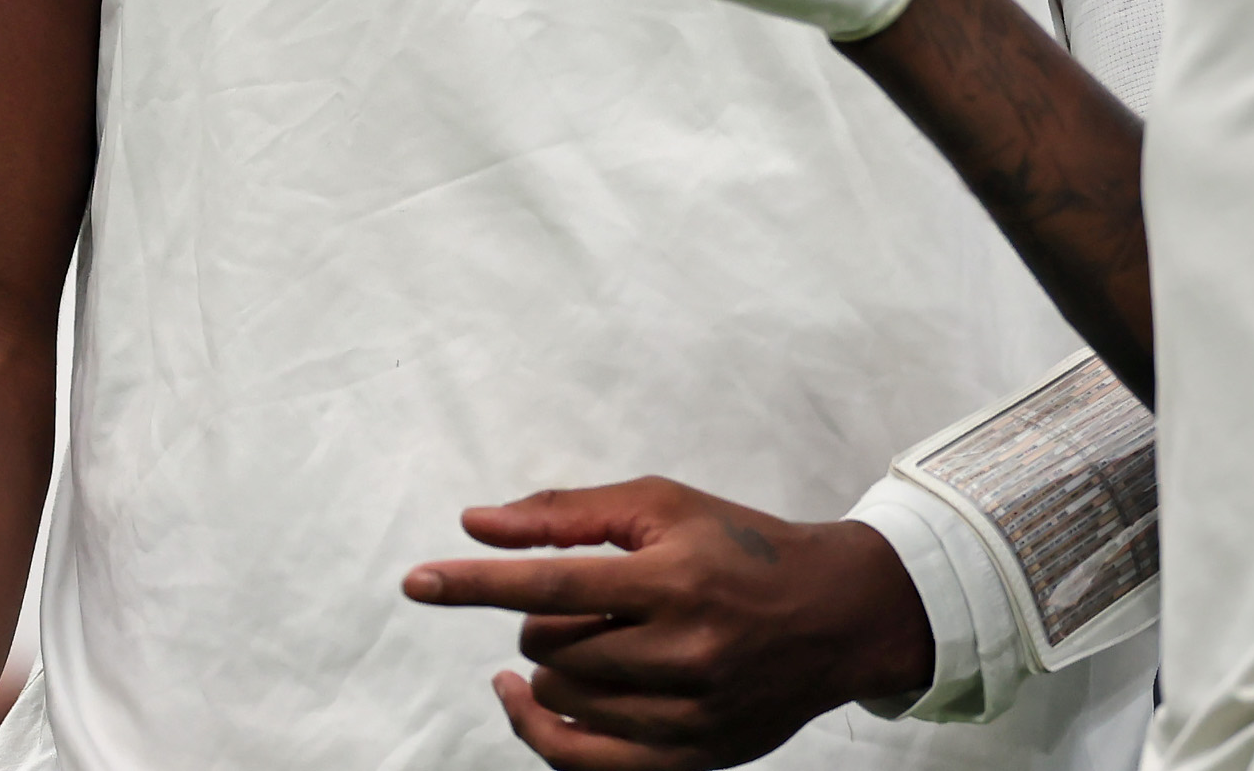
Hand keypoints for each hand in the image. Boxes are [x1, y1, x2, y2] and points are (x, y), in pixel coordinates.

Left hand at [403, 476, 934, 770]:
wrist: (835, 614)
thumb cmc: (742, 548)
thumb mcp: (665, 507)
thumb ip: (569, 514)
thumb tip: (476, 522)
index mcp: (675, 576)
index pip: (551, 581)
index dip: (477, 582)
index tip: (418, 580)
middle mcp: (683, 649)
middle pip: (551, 645)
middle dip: (544, 620)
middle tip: (588, 602)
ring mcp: (687, 713)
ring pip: (562, 699)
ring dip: (553, 668)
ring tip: (593, 640)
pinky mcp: (691, 759)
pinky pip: (583, 763)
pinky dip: (542, 732)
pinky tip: (529, 703)